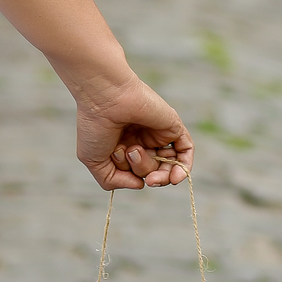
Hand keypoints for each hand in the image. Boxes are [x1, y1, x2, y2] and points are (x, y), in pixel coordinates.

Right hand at [74, 72, 193, 190]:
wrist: (105, 97)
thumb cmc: (96, 125)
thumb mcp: (95, 161)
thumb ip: (113, 180)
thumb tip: (140, 184)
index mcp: (123, 147)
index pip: (137, 173)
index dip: (132, 176)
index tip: (119, 164)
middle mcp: (142, 140)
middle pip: (154, 172)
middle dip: (145, 173)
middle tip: (131, 155)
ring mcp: (158, 134)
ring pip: (168, 165)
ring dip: (156, 171)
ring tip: (137, 152)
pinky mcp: (172, 126)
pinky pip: (186, 151)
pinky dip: (184, 168)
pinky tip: (174, 178)